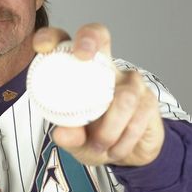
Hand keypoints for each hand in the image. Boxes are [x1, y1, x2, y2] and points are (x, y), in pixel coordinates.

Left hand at [32, 23, 164, 166]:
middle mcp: (105, 68)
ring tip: (100, 147)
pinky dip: (123, 141)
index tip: (42, 48)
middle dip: (89, 39)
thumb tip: (62, 134)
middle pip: (99, 35)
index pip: (62, 44)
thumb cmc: (97, 139)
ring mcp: (129, 80)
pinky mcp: (149, 99)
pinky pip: (137, 119)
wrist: (130, 156)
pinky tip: (115, 150)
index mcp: (78, 73)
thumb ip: (70, 138)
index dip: (51, 38)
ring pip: (123, 97)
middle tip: (81, 56)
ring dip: (109, 130)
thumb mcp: (78, 143)